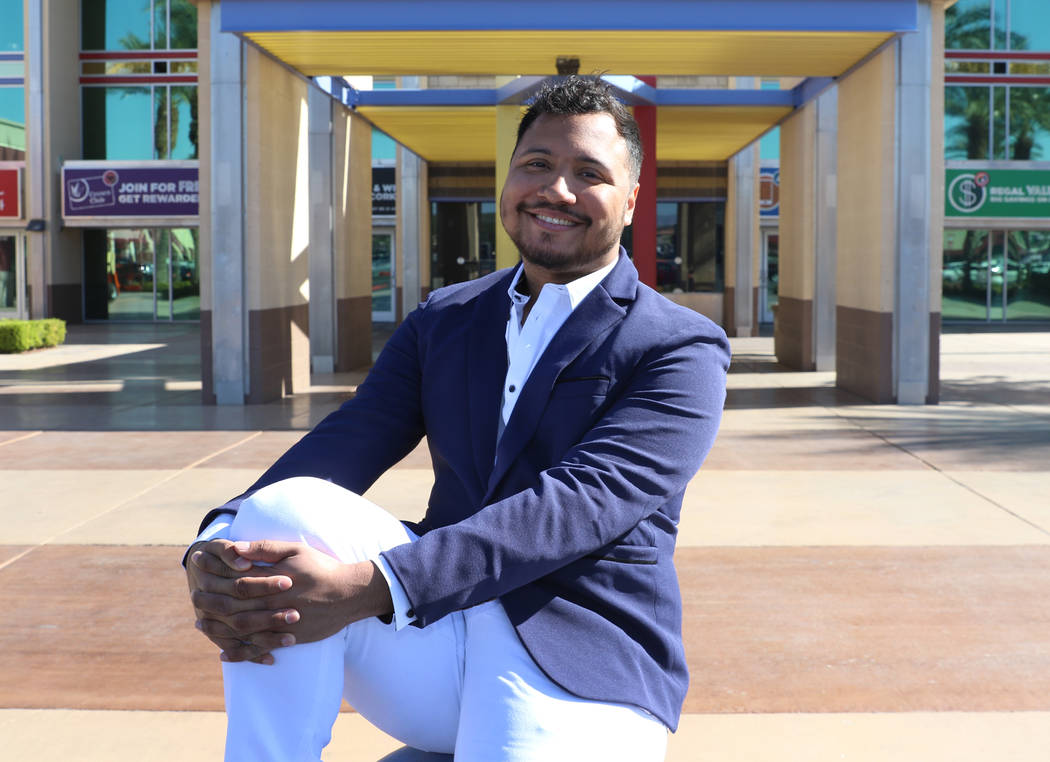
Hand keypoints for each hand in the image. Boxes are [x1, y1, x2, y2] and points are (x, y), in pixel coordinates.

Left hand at [189, 540, 393, 663]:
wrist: (348, 594)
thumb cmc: (322, 568)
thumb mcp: (296, 551)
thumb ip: (266, 549)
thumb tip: (237, 548)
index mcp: (273, 580)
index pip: (235, 577)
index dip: (215, 571)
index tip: (199, 565)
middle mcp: (272, 603)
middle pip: (233, 605)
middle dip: (210, 601)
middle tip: (193, 596)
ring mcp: (279, 623)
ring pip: (241, 629)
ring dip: (217, 628)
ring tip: (200, 623)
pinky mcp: (288, 639)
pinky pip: (259, 649)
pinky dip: (240, 653)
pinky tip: (224, 653)